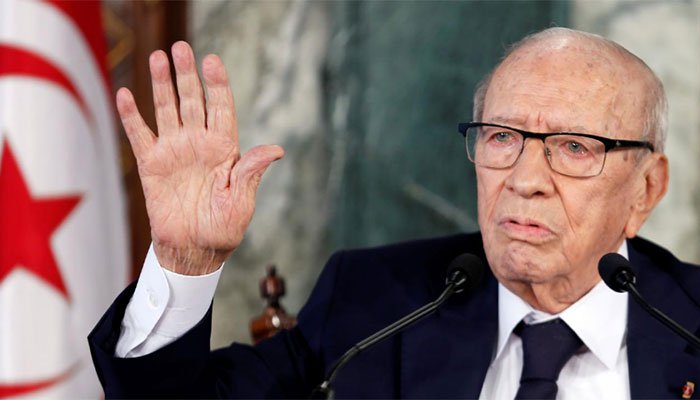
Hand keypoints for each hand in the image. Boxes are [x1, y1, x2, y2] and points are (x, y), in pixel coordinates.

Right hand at [117, 41, 283, 274]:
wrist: (194, 250)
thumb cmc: (223, 228)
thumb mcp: (241, 201)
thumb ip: (251, 172)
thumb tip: (276, 149)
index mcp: (224, 149)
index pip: (221, 108)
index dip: (217, 84)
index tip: (213, 61)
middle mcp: (199, 143)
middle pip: (193, 101)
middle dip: (187, 75)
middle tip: (181, 48)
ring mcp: (174, 151)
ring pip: (166, 110)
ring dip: (161, 85)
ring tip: (158, 58)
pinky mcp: (151, 165)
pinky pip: (139, 135)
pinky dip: (131, 116)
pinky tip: (125, 94)